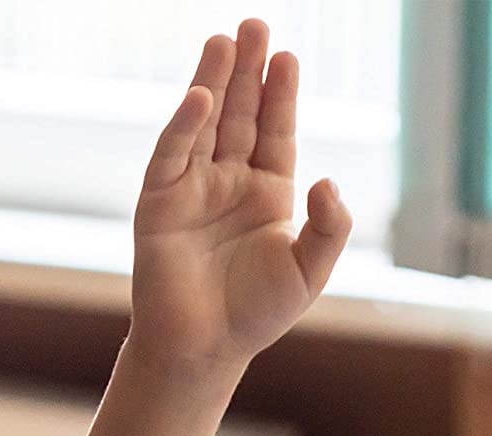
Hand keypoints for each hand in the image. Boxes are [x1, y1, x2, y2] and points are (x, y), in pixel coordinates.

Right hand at [128, 20, 351, 373]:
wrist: (205, 347)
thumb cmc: (258, 313)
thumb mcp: (308, 272)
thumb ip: (329, 228)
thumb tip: (330, 180)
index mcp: (270, 196)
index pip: (276, 134)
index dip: (281, 97)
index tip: (288, 58)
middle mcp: (231, 182)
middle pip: (241, 115)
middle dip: (249, 72)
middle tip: (257, 24)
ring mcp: (194, 187)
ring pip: (207, 123)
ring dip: (216, 81)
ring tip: (227, 39)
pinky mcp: (161, 199)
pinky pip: (174, 153)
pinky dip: (186, 125)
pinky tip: (202, 96)